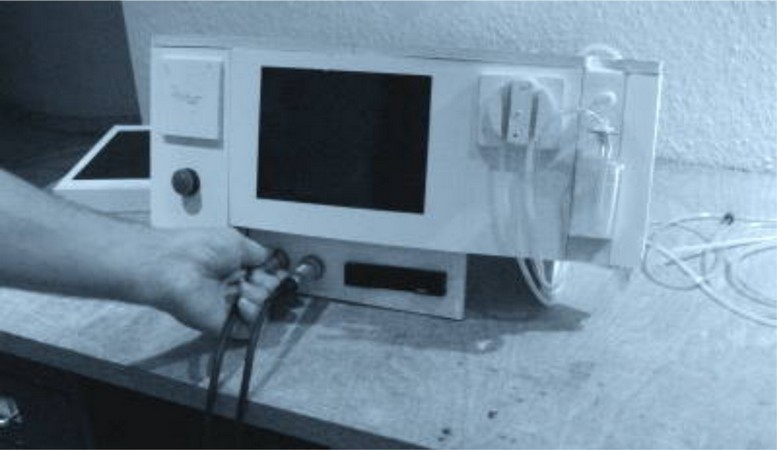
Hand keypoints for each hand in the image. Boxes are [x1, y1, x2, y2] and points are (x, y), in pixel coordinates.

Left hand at [142, 228, 282, 336]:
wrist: (174, 266)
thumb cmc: (197, 248)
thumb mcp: (237, 241)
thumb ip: (261, 253)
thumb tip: (277, 259)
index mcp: (237, 266)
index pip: (268, 275)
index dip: (276, 274)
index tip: (280, 271)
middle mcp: (235, 285)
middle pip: (270, 292)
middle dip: (269, 283)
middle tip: (255, 277)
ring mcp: (230, 306)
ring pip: (264, 308)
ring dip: (259, 296)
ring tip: (241, 287)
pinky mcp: (225, 323)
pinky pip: (252, 326)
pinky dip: (252, 314)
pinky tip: (240, 302)